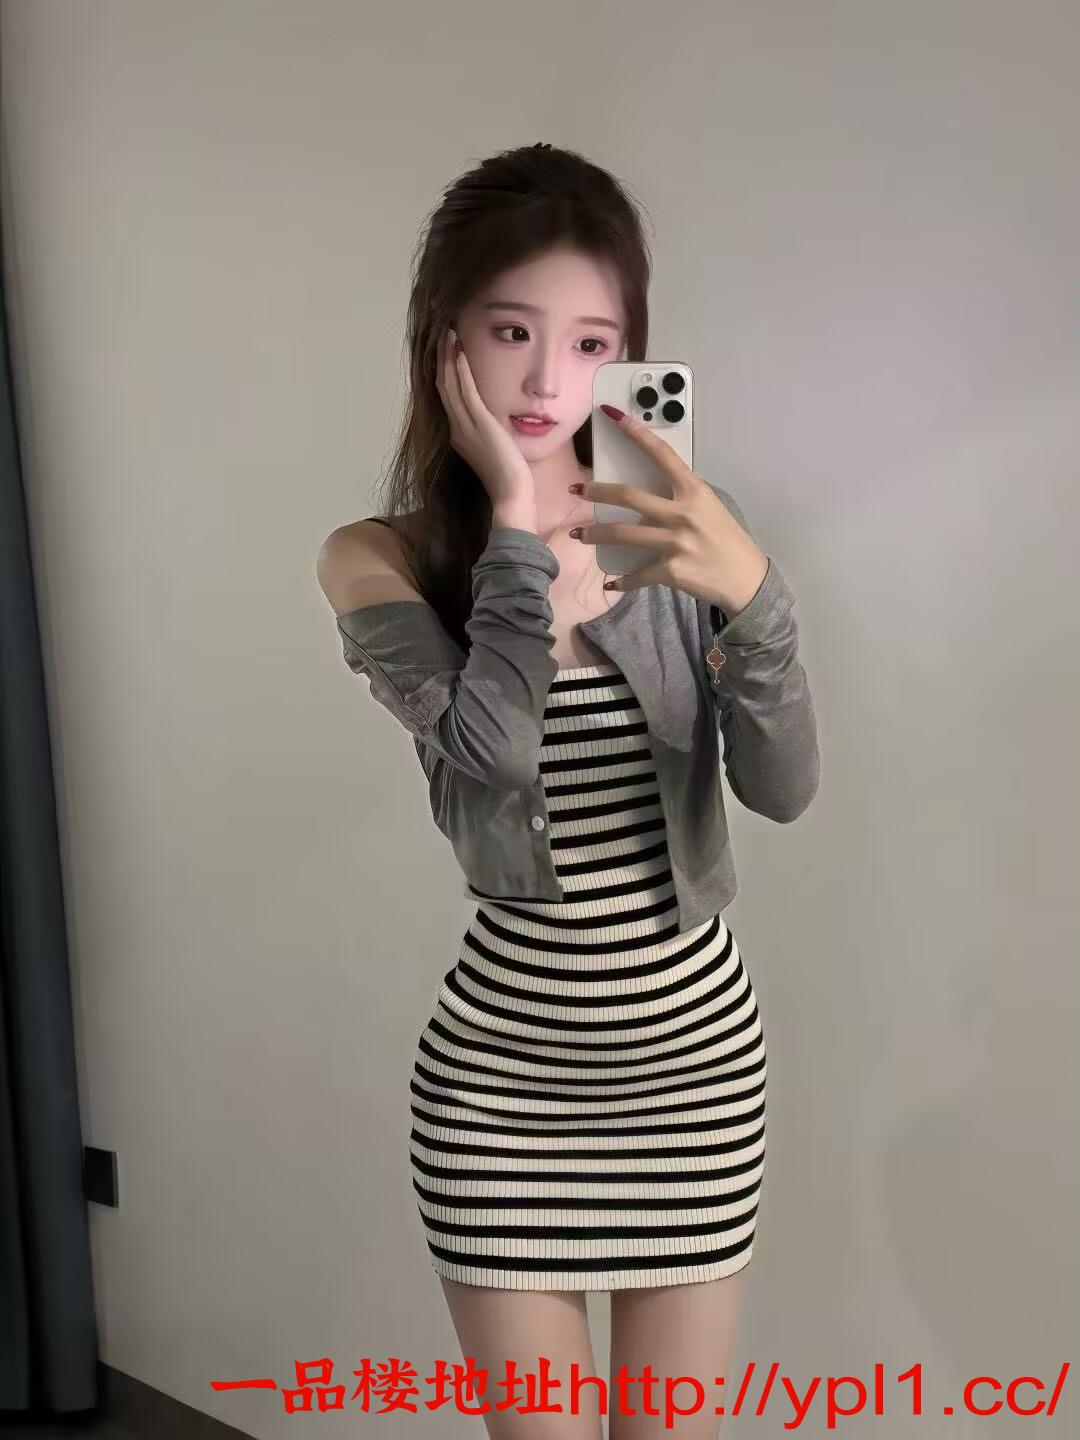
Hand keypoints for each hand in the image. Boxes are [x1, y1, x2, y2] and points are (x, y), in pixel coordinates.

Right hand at [435, 328, 534, 509]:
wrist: (510, 493)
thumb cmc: (508, 477)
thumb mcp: (494, 449)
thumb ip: (488, 433)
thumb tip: (493, 423)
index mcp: (458, 434)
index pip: (446, 396)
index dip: (444, 372)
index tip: (445, 351)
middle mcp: (456, 427)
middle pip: (443, 385)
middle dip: (441, 358)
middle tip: (443, 334)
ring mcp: (465, 426)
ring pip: (450, 384)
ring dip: (448, 357)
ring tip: (449, 334)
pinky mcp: (479, 423)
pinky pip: (466, 391)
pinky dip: (461, 370)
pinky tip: (459, 352)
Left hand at [571, 407, 768, 615]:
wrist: (746, 578)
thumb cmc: (726, 540)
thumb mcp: (709, 507)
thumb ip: (681, 497)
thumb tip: (648, 493)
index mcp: (694, 491)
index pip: (661, 454)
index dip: (635, 433)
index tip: (612, 415)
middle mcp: (683, 513)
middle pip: (629, 497)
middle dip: (598, 492)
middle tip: (577, 490)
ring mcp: (676, 542)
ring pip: (623, 535)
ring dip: (595, 535)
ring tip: (578, 536)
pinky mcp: (672, 570)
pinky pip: (638, 575)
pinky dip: (622, 582)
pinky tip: (610, 584)